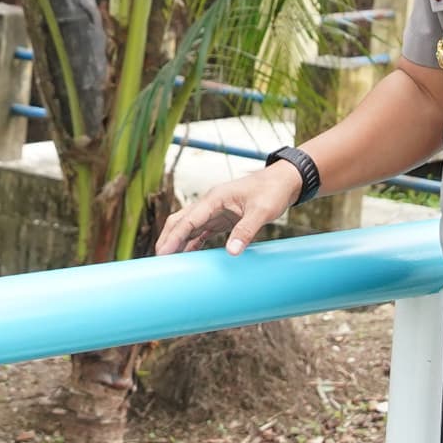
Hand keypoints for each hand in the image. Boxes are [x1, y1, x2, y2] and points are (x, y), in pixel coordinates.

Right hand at [153, 160, 302, 255]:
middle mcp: (210, 204)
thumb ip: (246, 230)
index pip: (188, 220)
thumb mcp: (262, 211)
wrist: (284, 181)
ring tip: (168, 261)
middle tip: (158, 260)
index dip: (174, 237)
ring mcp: (214, 211)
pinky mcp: (221, 218)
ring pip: (187, 227)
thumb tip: (232, 252)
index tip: (162, 253)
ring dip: (177, 242)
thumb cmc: (272, 191)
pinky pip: (200, 232)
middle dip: (167, 239)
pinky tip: (187, 256)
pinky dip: (191, 243)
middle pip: (180, 221)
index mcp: (215, 198)